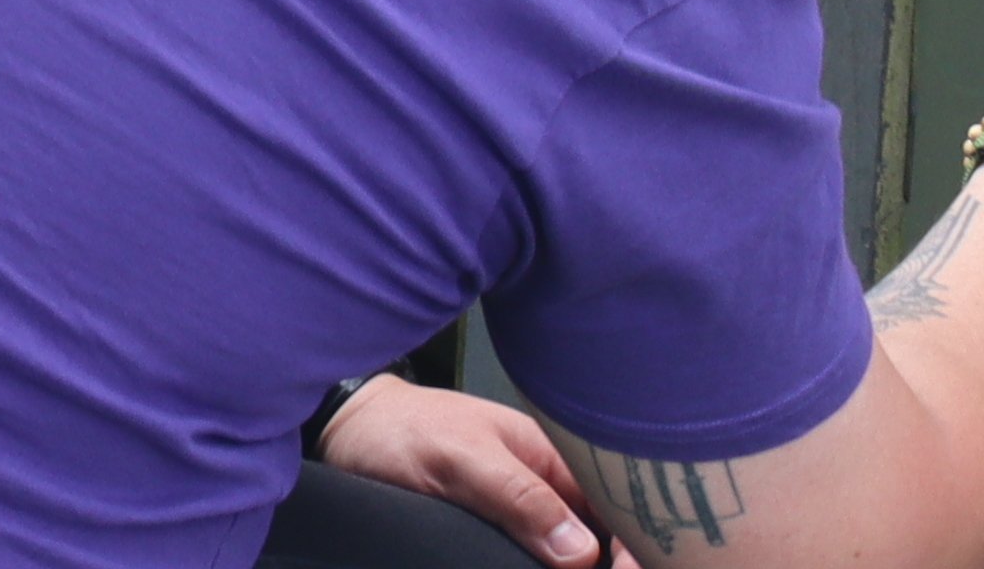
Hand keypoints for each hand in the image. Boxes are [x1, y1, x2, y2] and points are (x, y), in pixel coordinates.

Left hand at [318, 379, 601, 563]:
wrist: (345, 429)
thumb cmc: (399, 431)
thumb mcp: (459, 458)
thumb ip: (517, 497)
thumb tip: (582, 553)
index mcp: (554, 457)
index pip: (622, 509)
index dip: (638, 549)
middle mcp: (550, 486)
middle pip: (607, 537)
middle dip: (624, 563)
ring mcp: (527, 510)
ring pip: (578, 553)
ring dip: (588, 566)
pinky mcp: (502, 531)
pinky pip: (542, 555)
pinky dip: (554, 567)